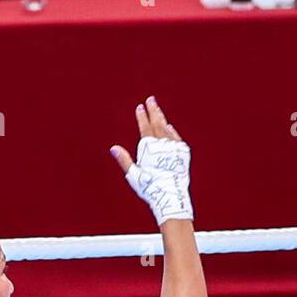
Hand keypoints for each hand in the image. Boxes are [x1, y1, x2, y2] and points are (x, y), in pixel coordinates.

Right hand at [110, 96, 192, 226]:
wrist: (171, 197)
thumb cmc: (150, 188)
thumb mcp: (134, 175)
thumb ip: (124, 160)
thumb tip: (113, 148)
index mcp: (149, 147)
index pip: (145, 127)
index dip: (142, 116)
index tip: (140, 107)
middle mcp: (163, 145)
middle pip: (157, 123)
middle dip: (153, 110)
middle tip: (151, 99)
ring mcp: (174, 148)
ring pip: (167, 129)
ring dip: (162, 118)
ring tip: (158, 110)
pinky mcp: (183, 155)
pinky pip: (177, 139)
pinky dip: (172, 132)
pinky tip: (170, 128)